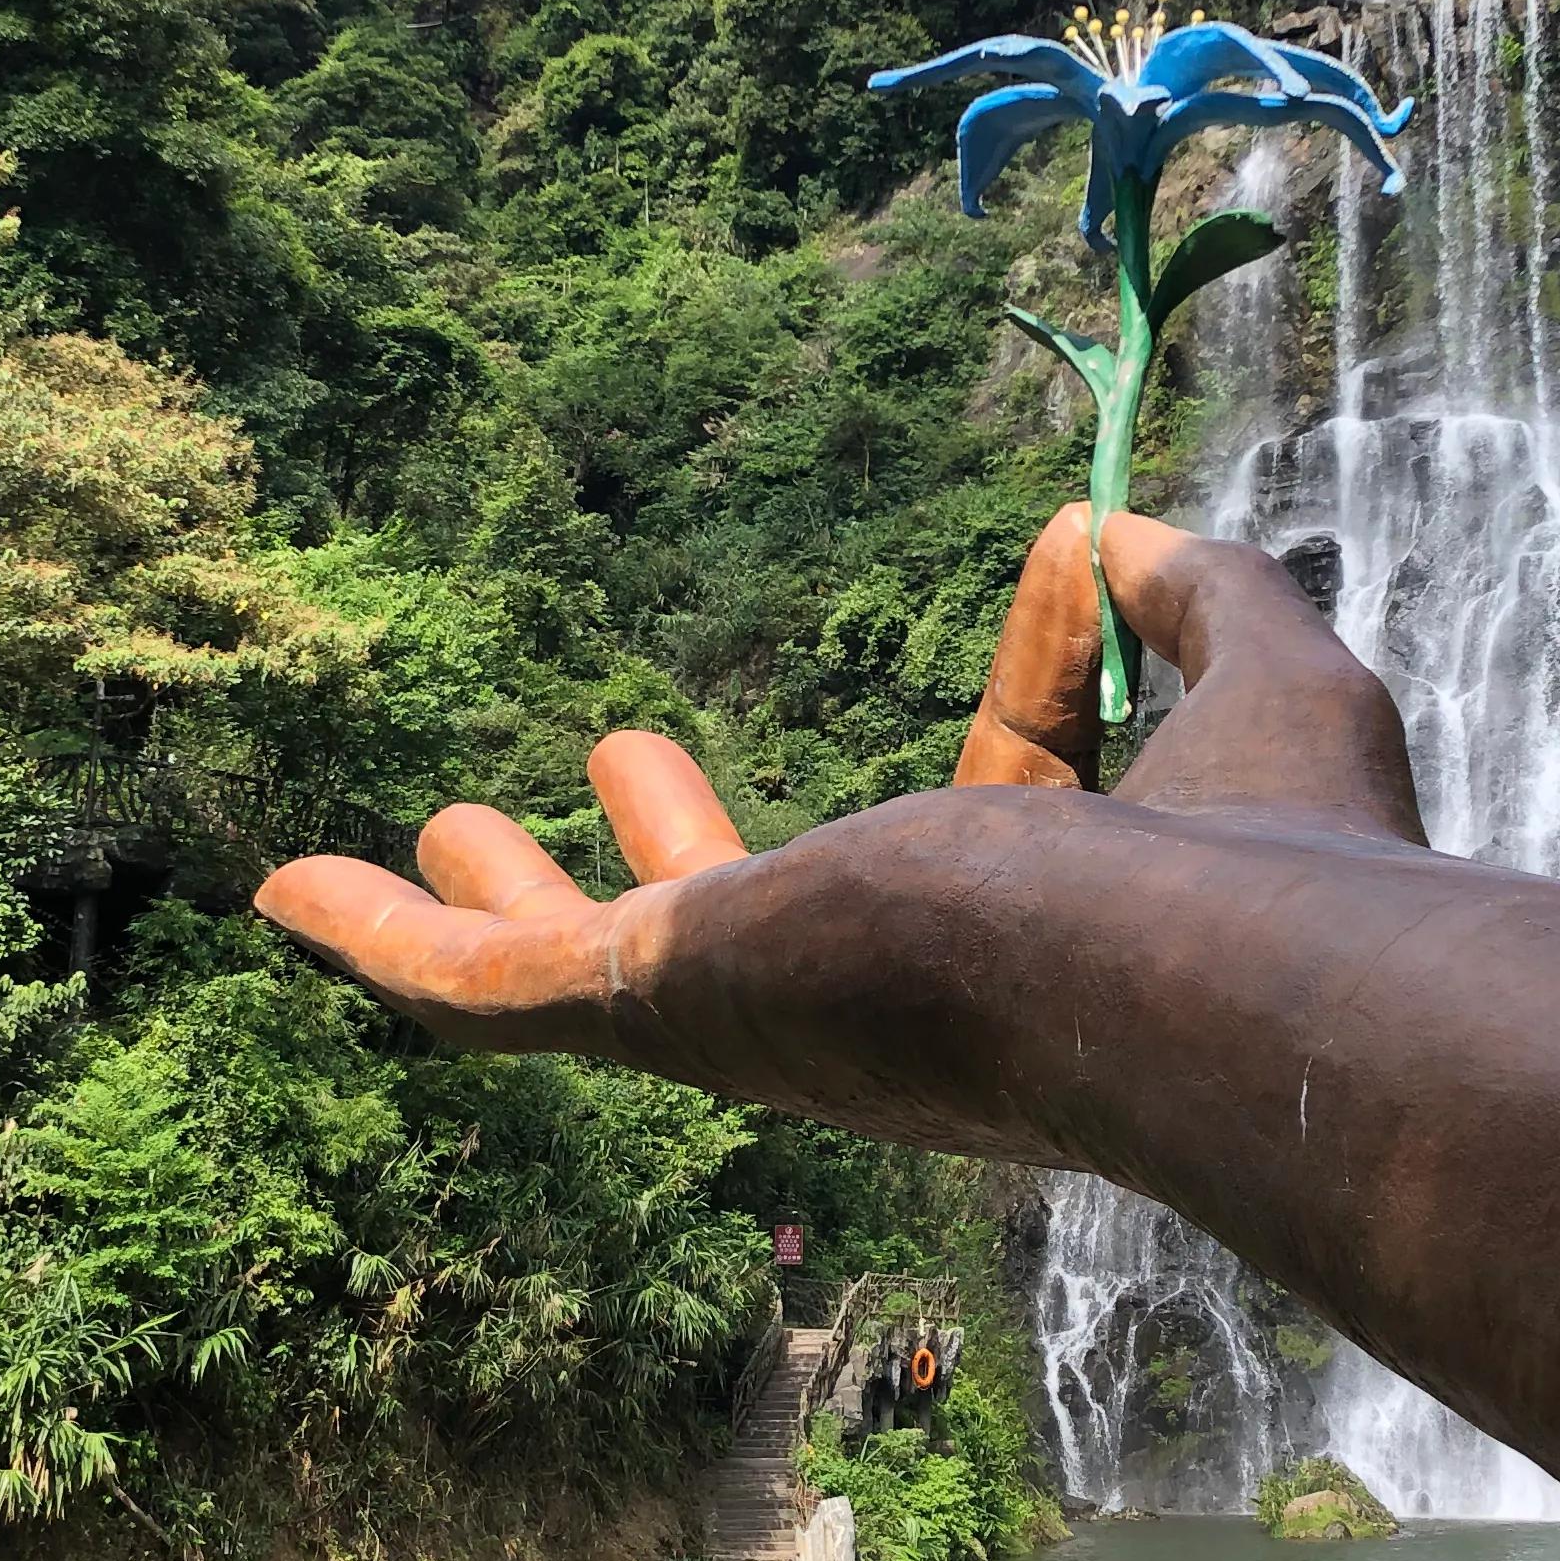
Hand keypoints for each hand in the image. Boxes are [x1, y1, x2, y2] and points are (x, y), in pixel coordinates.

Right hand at [254, 503, 1423, 1096]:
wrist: (1206, 987)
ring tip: (433, 831)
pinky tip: (288, 893)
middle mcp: (897, 1007)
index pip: (1016, 804)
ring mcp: (772, 1018)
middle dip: (679, 857)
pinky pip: (496, 988)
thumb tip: (1103, 543)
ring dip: (506, 911)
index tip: (1057, 574)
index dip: (1041, 688)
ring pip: (601, 971)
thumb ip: (1206, 599)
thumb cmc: (1271, 865)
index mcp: (1049, 941)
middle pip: (757, 929)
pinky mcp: (674, 1006)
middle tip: (609, 759)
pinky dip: (388, 945)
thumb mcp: (1265, 678)